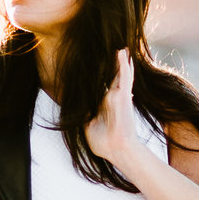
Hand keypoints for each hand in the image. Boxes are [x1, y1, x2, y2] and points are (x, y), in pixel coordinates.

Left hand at [84, 48, 141, 169]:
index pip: (103, 87)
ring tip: (122, 49)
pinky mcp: (124, 96)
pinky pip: (124, 76)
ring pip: (120, 74)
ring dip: (121, 61)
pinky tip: (122, 53)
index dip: (102, 77)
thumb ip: (83, 115)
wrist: (116, 150)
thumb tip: (74, 109)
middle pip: (113, 77)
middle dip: (113, 66)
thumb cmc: (103, 143)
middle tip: (114, 52)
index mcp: (104, 105)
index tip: (95, 67)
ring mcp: (119, 96)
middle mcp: (113, 98)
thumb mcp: (88, 126)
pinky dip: (123, 64)